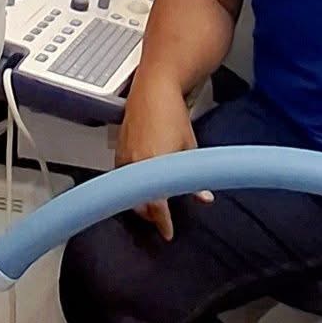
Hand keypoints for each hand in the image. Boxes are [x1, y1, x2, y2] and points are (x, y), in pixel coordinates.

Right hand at [115, 72, 211, 241]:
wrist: (153, 90)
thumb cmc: (171, 114)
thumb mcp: (190, 147)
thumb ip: (194, 176)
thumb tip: (204, 196)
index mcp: (154, 165)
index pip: (156, 205)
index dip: (162, 222)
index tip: (168, 232)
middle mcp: (135, 164)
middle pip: (139, 203)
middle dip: (151, 215)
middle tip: (163, 220)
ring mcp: (124, 159)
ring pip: (128, 193)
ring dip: (140, 202)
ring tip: (154, 206)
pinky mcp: (118, 153)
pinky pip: (122, 180)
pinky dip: (131, 188)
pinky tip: (141, 188)